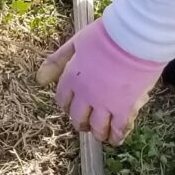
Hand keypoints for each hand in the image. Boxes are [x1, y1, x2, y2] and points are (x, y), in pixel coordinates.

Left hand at [39, 16, 164, 145]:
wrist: (134, 37)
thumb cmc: (106, 35)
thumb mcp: (76, 44)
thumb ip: (57, 61)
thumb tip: (39, 80)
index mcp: (72, 78)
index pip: (63, 99)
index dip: (67, 105)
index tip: (72, 107)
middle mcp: (85, 94)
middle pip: (78, 116)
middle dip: (80, 122)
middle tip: (85, 124)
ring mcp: (104, 103)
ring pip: (96, 127)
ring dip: (97, 132)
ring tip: (101, 135)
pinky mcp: (125, 108)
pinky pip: (118, 128)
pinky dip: (116, 136)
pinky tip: (116, 139)